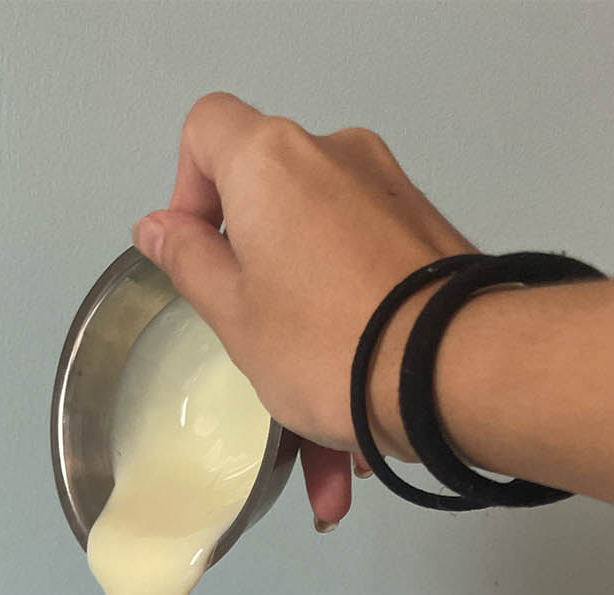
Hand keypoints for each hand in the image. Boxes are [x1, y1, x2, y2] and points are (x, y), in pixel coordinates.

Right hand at [132, 93, 473, 528]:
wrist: (455, 371)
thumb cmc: (326, 343)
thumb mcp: (234, 316)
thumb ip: (189, 261)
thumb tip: (158, 224)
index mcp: (270, 161)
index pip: (205, 130)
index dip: (188, 190)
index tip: (200, 257)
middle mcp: (333, 154)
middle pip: (270, 201)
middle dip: (256, 282)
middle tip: (258, 353)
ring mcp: (389, 191)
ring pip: (322, 260)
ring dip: (310, 340)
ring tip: (323, 445)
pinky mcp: (428, 233)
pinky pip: (368, 280)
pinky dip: (355, 337)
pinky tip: (361, 427)